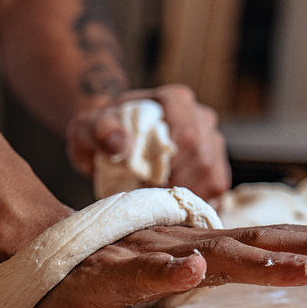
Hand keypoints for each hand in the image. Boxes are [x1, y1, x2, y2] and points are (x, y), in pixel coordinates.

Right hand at [28, 224, 306, 307]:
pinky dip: (169, 272)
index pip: (265, 239)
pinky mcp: (109, 274)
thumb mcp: (169, 268)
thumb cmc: (107, 266)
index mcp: (201, 247)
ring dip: (263, 263)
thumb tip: (247, 269)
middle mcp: (183, 244)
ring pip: (211, 258)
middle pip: (255, 242)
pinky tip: (193, 271)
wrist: (39, 255)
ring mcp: (149, 256)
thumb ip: (207, 265)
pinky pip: (139, 274)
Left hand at [66, 84, 230, 201]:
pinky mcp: (217, 164)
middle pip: (203, 159)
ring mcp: (212, 140)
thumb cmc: (102, 132)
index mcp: (175, 100)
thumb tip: (121, 145)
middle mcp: (200, 116)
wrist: (112, 138)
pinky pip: (217, 189)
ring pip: (214, 176)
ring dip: (186, 197)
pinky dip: (197, 203)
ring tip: (159, 202)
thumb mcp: (89, 128)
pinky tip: (174, 207)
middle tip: (149, 198)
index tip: (145, 185)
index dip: (170, 168)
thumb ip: (101, 131)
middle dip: (175, 186)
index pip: (187, 137)